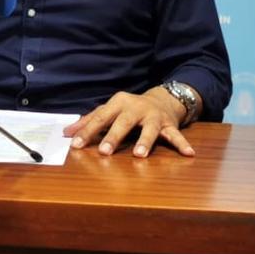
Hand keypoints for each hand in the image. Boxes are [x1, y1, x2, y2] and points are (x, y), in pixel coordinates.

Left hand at [63, 88, 194, 157]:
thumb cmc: (130, 109)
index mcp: (119, 103)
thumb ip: (89, 121)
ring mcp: (154, 116)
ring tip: (140, 154)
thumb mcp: (110, 110)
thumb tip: (66, 133)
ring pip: (150, 128)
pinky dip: (182, 144)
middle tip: (104, 152)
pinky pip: (176, 135)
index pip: (100, 117)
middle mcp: (136, 108)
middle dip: (113, 136)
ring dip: (145, 141)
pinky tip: (188, 153)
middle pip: (124, 122)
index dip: (87, 131)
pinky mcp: (169, 124)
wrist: (163, 99)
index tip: (75, 145)